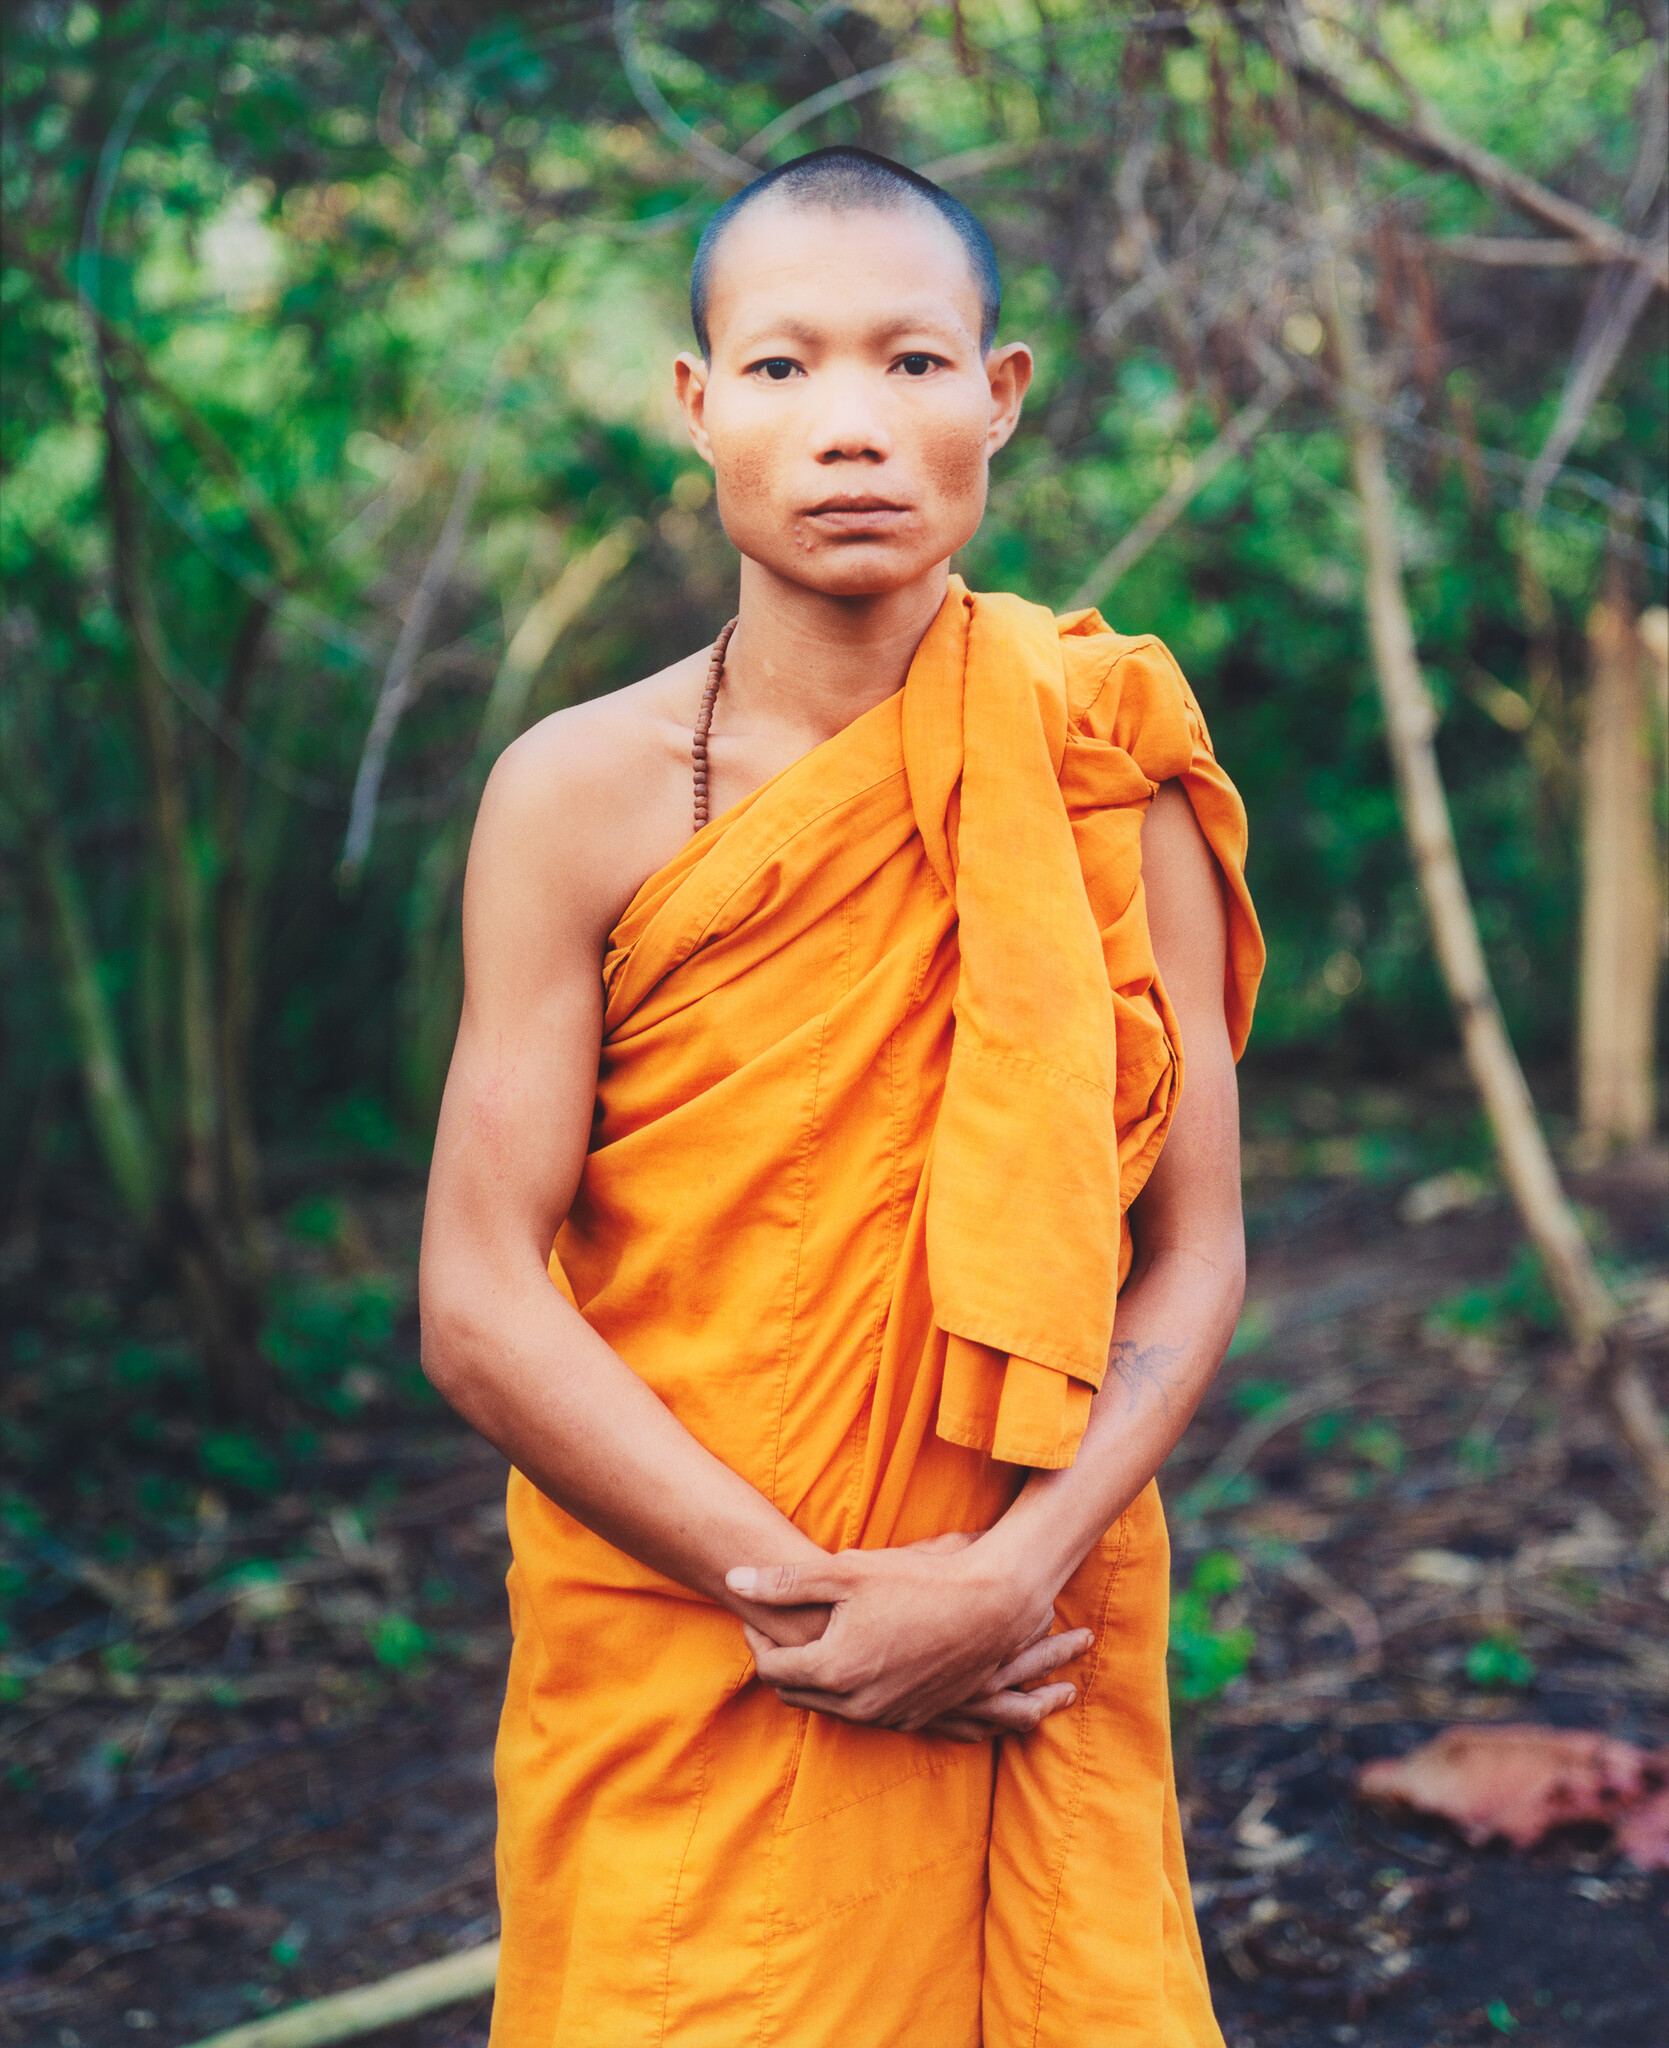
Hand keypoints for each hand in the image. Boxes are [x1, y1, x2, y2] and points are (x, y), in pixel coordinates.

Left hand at [727, 1539, 1088, 1735]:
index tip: (755, 1616)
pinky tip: (859, 1656)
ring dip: (815, 1678)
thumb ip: (785, 1582)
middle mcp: (856, 1704)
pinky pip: (866, 1711)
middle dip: (780, 1662)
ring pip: (829, 1706)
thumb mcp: (847, 1571)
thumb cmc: (918, 1581)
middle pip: (794, 1693)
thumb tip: (733, 1581)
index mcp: (833, 1670)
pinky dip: (852, 1690)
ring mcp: (888, 1716)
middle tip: (777, 1629)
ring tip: (817, 1640)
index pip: (771, 1668)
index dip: (757, 1640)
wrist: (992, 1606)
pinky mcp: (915, 1718)